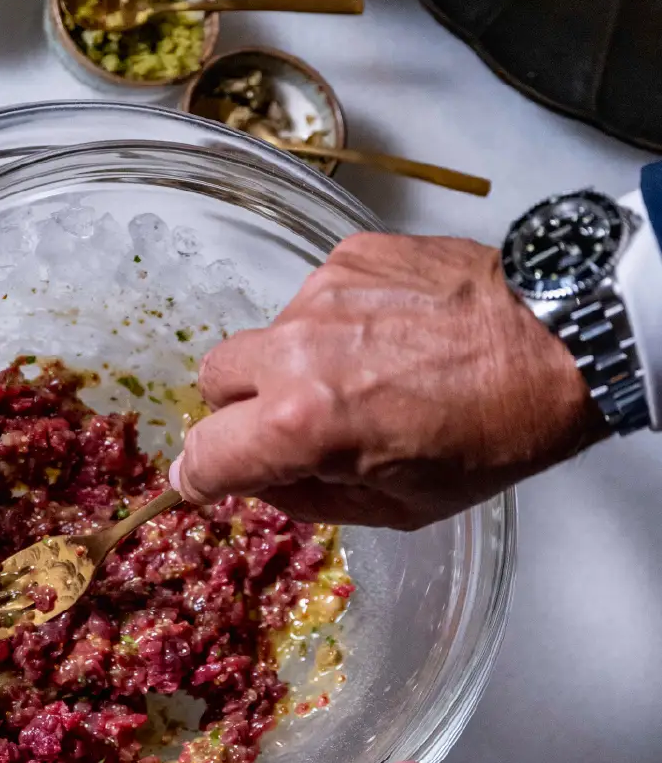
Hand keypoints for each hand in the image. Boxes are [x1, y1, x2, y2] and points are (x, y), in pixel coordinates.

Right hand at [169, 233, 606, 528]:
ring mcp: (320, 294)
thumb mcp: (399, 508)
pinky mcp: (347, 254)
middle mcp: (296, 351)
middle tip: (292, 423)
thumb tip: (263, 483)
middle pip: (214, 380)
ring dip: (291, 363)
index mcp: (303, 425)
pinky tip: (386, 334)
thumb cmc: (494, 433)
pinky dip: (333, 322)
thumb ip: (309, 498)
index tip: (207, 477)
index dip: (201, 475)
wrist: (562, 340)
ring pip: (265, 336)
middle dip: (240, 410)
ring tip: (362, 372)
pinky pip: (310, 298)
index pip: (203, 454)